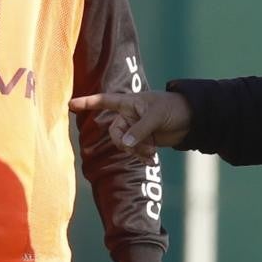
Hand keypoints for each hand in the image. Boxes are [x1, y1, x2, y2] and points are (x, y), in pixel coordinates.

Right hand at [68, 91, 191, 163]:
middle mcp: (129, 116)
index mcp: (129, 103)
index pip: (104, 101)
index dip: (87, 103)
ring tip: (152, 152)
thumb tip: (125, 144)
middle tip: (138, 147)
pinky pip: (135, 151)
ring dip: (136, 151)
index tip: (70, 105)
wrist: (191, 119)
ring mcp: (135, 128)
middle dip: (124, 142)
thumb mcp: (156, 116)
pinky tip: (152, 160)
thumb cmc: (172, 108)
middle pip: (115, 132)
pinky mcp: (143, 140)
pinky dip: (142, 156)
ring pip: (125, 144)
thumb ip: (139, 129)